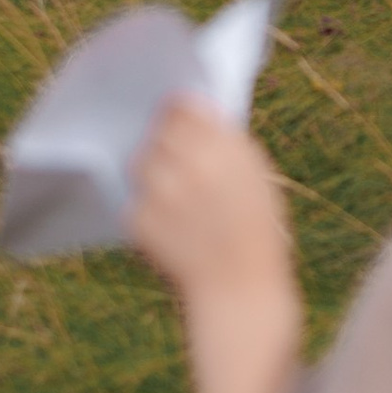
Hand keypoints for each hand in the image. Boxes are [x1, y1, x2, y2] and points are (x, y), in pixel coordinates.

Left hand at [129, 100, 292, 305]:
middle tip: (179, 158)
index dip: (180, 111)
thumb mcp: (256, 174)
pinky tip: (172, 223)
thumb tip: (197, 114)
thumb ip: (226, 141)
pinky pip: (135, 197)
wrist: (239, 286)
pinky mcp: (139, 217)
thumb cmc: (256, 228)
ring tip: (176, 194)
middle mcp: (187, 162)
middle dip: (166, 139)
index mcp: (221, 146)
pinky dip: (148, 206)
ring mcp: (160, 191)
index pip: (181, 106)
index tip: (180, 118)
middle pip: (158, 131)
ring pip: (141, 161)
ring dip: (154, 170)